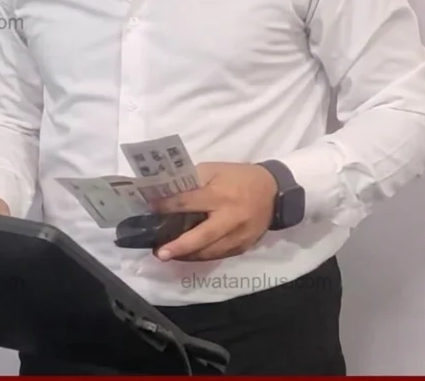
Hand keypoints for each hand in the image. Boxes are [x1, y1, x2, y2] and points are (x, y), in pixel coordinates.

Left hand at [150, 162, 276, 261]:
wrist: (273, 192)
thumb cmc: (238, 178)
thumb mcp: (215, 170)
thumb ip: (193, 181)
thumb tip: (167, 192)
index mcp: (221, 195)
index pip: (188, 203)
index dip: (168, 207)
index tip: (151, 210)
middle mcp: (231, 218)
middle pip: (201, 236)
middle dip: (179, 246)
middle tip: (159, 253)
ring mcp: (239, 235)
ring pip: (210, 251)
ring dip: (187, 255)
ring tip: (167, 255)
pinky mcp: (244, 246)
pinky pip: (220, 255)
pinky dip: (202, 256)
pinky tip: (188, 255)